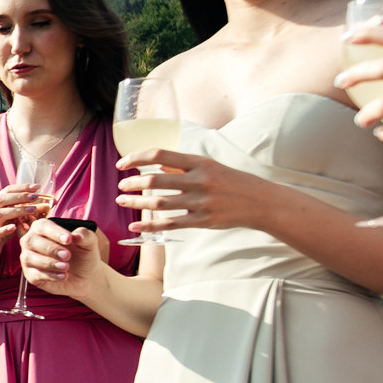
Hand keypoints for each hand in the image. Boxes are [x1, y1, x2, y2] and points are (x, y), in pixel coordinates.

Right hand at [0, 183, 46, 268]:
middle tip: (36, 196)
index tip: (37, 186)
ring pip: (0, 214)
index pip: (8, 190)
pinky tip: (14, 227)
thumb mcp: (12, 219)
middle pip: (3, 199)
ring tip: (32, 210)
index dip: (22, 187)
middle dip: (20, 196)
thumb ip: (22, 211)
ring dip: (17, 211)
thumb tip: (43, 204)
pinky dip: (5, 229)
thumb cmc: (1, 231)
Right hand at [18, 220, 112, 299]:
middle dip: (50, 248)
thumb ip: (85, 235)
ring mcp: (28, 258)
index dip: (54, 232)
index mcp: (42, 228)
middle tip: (67, 255)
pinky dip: (50, 276)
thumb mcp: (89, 243)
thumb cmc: (83, 254)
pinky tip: (63, 276)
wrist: (85, 276)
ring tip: (66, 267)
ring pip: (30, 258)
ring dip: (49, 263)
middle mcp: (31, 241)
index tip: (69, 239)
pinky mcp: (31, 275)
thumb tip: (77, 235)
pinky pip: (35, 275)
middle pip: (31, 241)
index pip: (42, 226)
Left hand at [113, 148, 279, 232]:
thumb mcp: (210, 167)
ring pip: (159, 203)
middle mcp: (199, 181)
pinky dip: (150, 225)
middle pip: (156, 181)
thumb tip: (156, 166)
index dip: (137, 158)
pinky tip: (135, 226)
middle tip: (121, 185)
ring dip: (136, 203)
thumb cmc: (233, 181)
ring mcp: (201, 202)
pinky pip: (171, 223)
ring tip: (122, 202)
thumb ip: (183, 167)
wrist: (262, 202)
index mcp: (199, 162)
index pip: (159, 156)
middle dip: (133, 183)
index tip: (122, 163)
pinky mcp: (203, 220)